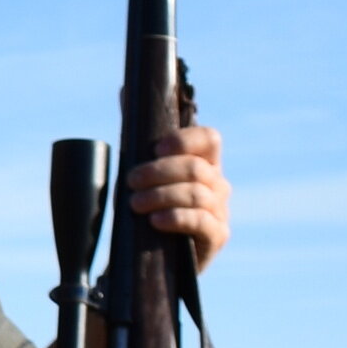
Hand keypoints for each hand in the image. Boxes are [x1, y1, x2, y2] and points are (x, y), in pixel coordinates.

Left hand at [126, 121, 229, 265]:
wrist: (154, 256)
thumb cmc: (150, 206)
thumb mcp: (143, 170)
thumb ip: (139, 134)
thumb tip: (126, 91)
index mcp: (204, 162)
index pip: (209, 139)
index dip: (185, 140)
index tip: (156, 148)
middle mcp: (217, 183)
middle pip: (196, 167)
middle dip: (158, 172)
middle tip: (130, 181)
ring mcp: (220, 210)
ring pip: (195, 194)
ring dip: (161, 196)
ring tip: (135, 204)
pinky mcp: (217, 236)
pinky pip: (201, 222)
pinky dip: (176, 217)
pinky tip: (156, 221)